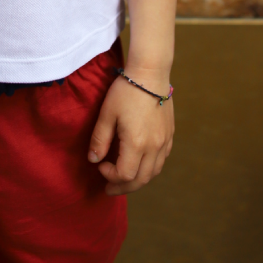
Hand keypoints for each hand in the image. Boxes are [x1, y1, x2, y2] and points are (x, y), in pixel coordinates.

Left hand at [87, 68, 173, 194]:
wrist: (150, 73)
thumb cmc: (126, 91)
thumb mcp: (107, 114)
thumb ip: (99, 139)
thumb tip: (93, 160)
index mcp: (137, 143)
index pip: (124, 174)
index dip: (110, 176)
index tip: (100, 165)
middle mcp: (154, 147)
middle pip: (141, 179)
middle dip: (123, 187)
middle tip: (109, 189)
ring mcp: (164, 141)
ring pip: (154, 172)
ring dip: (138, 180)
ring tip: (124, 179)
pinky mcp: (169, 135)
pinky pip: (161, 160)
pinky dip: (150, 168)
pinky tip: (139, 164)